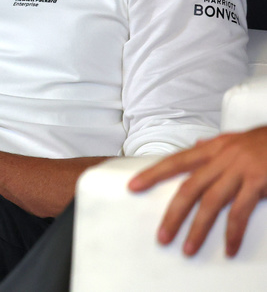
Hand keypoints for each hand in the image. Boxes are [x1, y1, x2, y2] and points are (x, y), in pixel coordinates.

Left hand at [129, 127, 266, 256]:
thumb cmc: (263, 141)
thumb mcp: (234, 139)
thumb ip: (213, 147)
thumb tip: (194, 147)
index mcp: (212, 148)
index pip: (175, 161)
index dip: (153, 174)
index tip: (133, 186)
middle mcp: (222, 159)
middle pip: (189, 188)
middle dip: (173, 214)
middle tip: (162, 236)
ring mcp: (239, 172)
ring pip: (211, 203)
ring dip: (198, 229)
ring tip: (188, 248)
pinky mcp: (257, 183)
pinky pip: (240, 212)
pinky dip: (233, 233)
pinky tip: (228, 248)